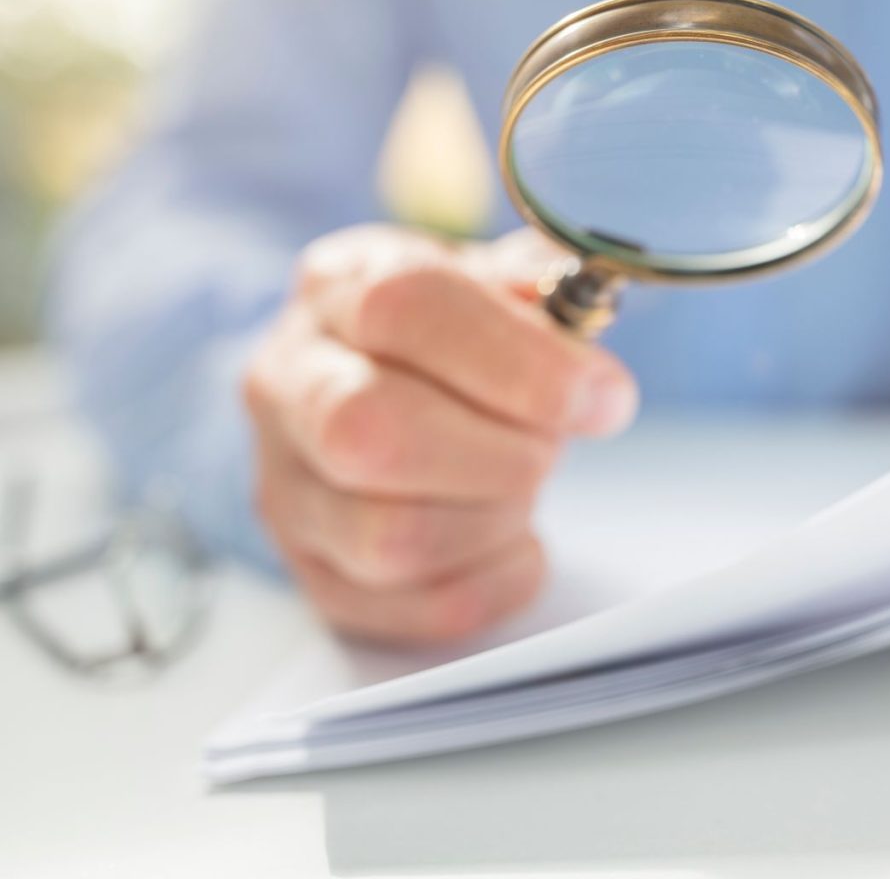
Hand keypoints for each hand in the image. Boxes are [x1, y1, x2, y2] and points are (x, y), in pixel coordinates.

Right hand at [242, 225, 637, 643]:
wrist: (376, 383)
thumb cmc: (448, 335)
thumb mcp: (490, 280)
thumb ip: (542, 294)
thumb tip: (584, 361)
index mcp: (336, 285)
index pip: (406, 307)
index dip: (520, 361)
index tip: (601, 398)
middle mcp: (288, 382)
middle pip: (371, 432)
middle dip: (498, 455)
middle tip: (550, 448)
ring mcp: (287, 485)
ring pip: (387, 538)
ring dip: (494, 521)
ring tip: (523, 486)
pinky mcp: (312, 568)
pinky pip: (407, 610)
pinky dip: (490, 585)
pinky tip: (515, 543)